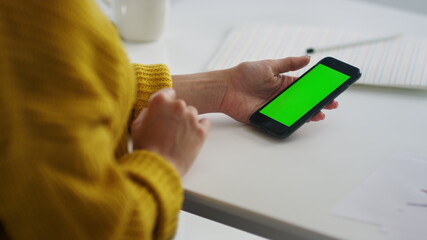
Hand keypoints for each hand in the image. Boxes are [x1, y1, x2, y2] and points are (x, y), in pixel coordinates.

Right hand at [131, 88, 209, 175]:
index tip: (165, 109)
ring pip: (192, 113)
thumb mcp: (137, 126)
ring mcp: (191, 118)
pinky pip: (205, 122)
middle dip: (176, 114)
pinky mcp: (201, 131)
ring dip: (187, 121)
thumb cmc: (145, 148)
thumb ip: (147, 112)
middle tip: (169, 128)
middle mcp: (178, 106)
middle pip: (180, 104)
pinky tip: (190, 136)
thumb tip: (153, 110)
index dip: (166, 102)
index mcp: (160, 101)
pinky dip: (199, 128)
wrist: (158, 166)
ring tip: (178, 135)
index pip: (168, 92)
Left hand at [220, 56, 338, 123]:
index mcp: (282, 82)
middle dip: (317, 103)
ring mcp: (274, 108)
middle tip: (331, 104)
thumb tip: (307, 59)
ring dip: (308, 114)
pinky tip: (302, 120)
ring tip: (320, 114)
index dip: (317, 90)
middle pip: (302, 101)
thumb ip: (289, 63)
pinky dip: (292, 121)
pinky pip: (281, 121)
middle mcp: (280, 96)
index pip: (304, 87)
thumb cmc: (245, 74)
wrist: (225, 88)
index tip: (331, 90)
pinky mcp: (266, 118)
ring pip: (294, 112)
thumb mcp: (269, 65)